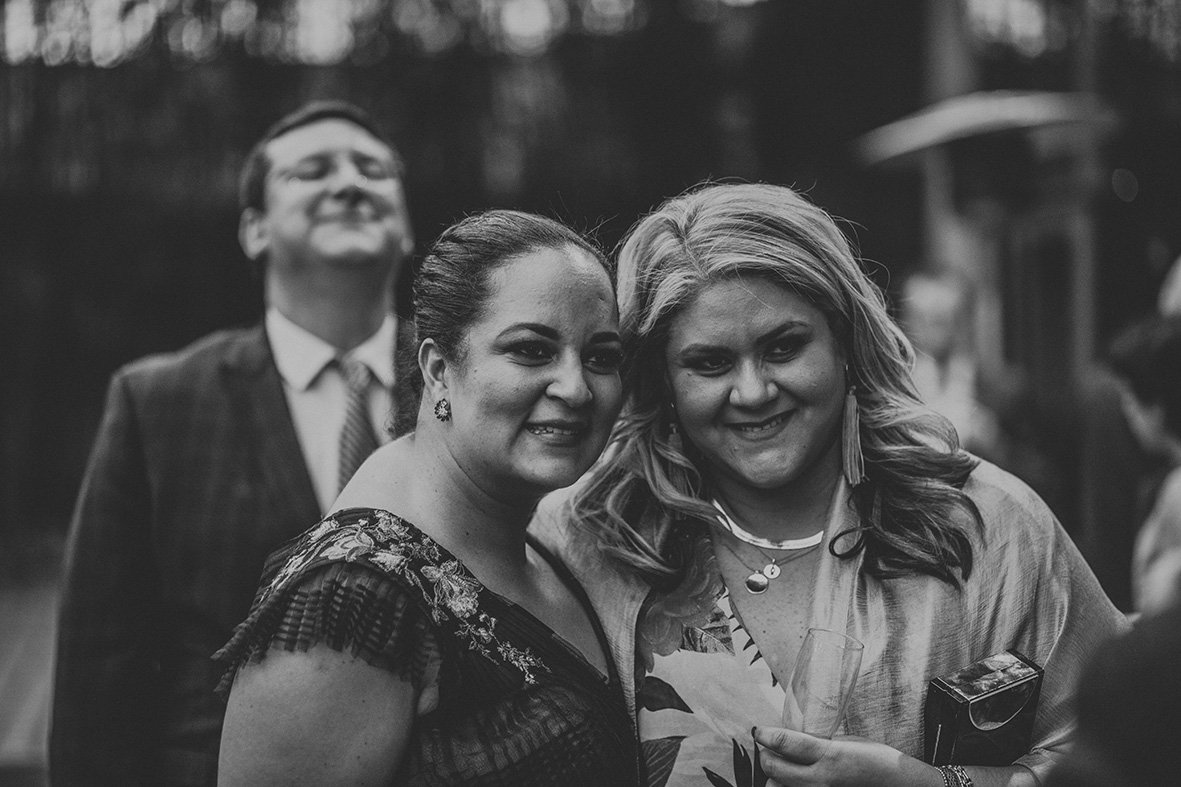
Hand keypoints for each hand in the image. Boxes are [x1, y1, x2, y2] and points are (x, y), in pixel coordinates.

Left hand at [752, 726, 939, 786]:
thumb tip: (790, 737)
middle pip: (774, 769)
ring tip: (784, 769)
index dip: (766, 735)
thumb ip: (818, 741)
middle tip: (769, 749)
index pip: (785, 743)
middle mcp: (822, 780)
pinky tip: (796, 781)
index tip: (758, 731)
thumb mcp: (848, 742)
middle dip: (766, 756)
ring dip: (775, 777)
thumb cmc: (879, 762)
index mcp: (830, 755)